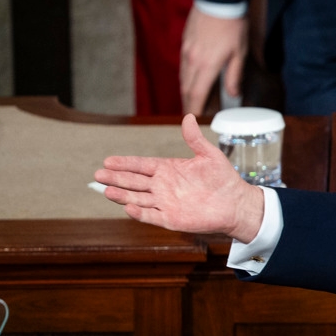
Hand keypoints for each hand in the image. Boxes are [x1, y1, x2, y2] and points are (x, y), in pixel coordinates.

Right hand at [95, 114, 264, 241]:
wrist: (236, 203)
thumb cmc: (223, 179)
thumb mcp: (209, 155)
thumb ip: (195, 139)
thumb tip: (189, 117)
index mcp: (168, 169)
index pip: (141, 165)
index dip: (125, 163)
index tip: (108, 160)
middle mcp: (162, 186)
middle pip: (134, 182)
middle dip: (116, 178)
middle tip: (99, 174)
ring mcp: (165, 203)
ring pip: (138, 198)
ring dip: (122, 195)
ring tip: (106, 190)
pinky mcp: (172, 219)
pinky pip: (152, 216)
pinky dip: (140, 213)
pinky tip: (128, 207)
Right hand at [180, 7, 248, 114]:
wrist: (218, 1)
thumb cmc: (232, 25)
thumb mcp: (239, 54)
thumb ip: (234, 76)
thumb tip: (233, 94)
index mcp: (206, 66)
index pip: (197, 95)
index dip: (194, 110)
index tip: (193, 121)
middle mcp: (192, 61)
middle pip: (186, 90)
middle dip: (188, 105)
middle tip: (190, 116)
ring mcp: (187, 51)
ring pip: (183, 78)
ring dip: (186, 92)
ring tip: (191, 102)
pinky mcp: (185, 43)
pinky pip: (183, 66)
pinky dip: (186, 78)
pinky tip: (191, 81)